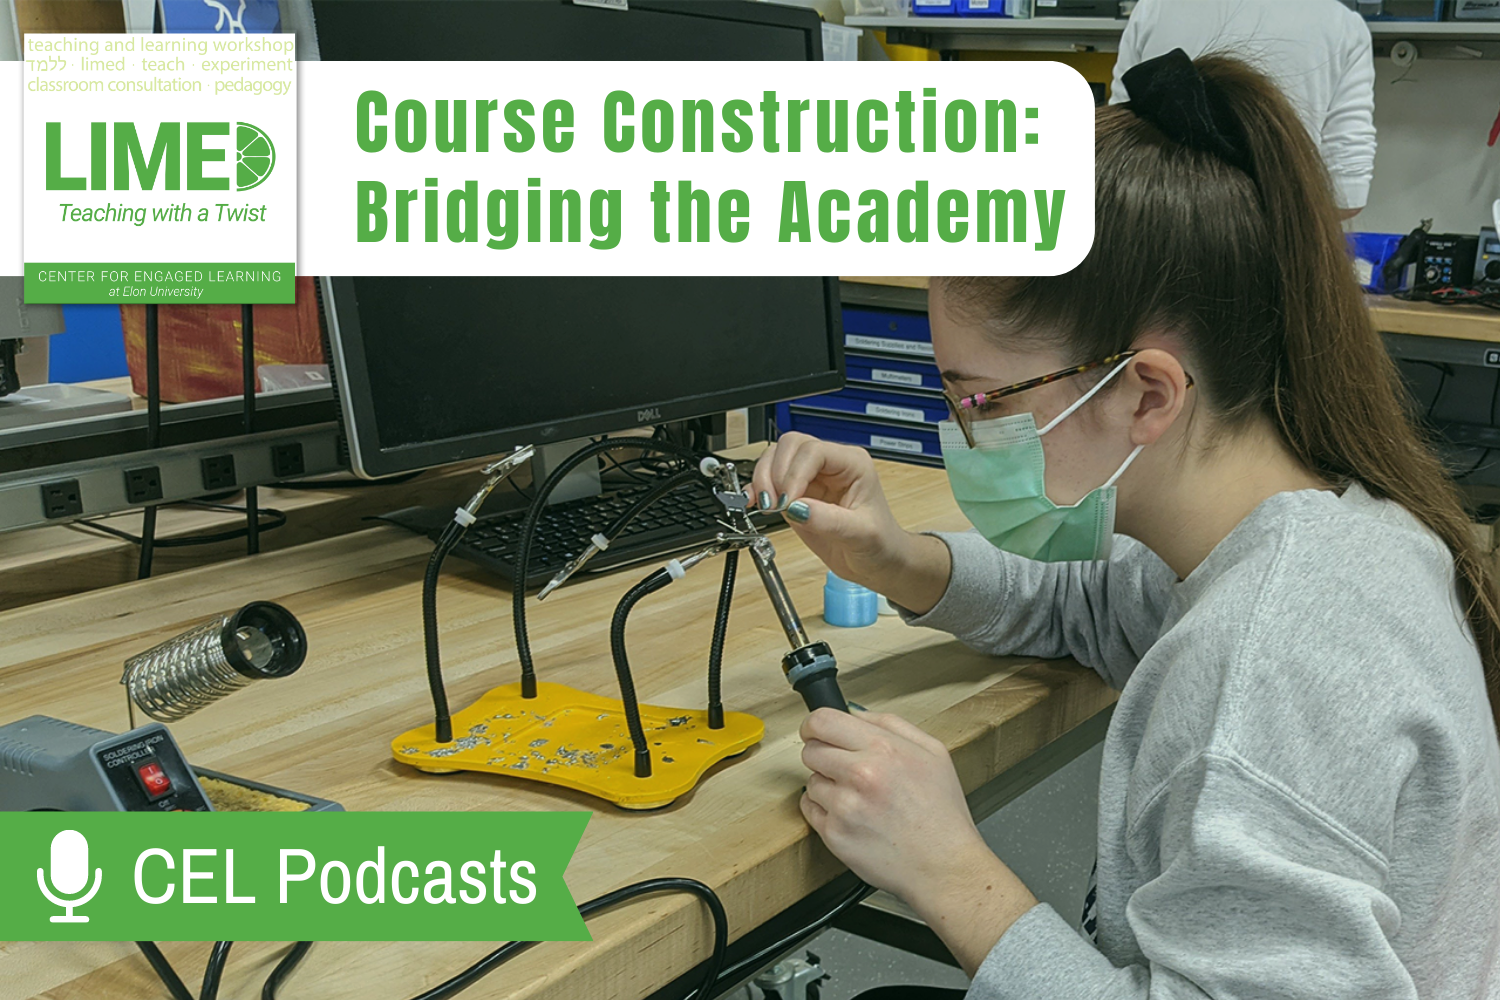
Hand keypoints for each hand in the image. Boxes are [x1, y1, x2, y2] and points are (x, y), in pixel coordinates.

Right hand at [750, 433, 948, 611]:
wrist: (876, 562)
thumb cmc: (880, 544)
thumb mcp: (862, 535)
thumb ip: (830, 521)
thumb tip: (797, 508)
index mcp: (852, 464)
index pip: (814, 451)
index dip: (794, 473)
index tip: (788, 501)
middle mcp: (830, 465)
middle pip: (790, 446)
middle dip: (775, 473)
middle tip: (775, 504)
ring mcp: (811, 477)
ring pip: (775, 458)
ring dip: (764, 480)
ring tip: (768, 506)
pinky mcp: (796, 493)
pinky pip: (769, 479)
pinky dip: (757, 488)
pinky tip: (754, 503)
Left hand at [799, 708, 1036, 975]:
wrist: (945, 866)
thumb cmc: (942, 812)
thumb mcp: (932, 752)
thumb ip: (890, 724)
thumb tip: (853, 712)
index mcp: (883, 748)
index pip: (822, 721)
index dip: (815, 726)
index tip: (816, 733)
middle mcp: (860, 773)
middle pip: (811, 751)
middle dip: (824, 757)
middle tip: (845, 770)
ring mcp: (844, 806)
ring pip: (811, 782)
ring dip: (828, 787)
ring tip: (859, 801)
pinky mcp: (834, 834)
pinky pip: (810, 810)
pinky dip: (825, 812)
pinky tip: (852, 818)